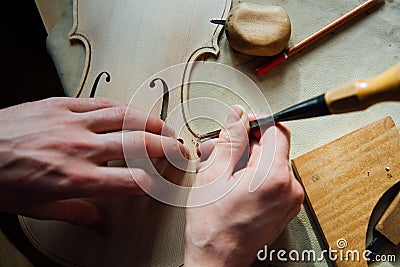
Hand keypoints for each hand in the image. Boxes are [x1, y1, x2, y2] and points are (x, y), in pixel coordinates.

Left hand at [0, 97, 186, 229]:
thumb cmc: (0, 181)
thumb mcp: (40, 207)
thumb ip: (79, 213)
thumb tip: (102, 224)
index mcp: (77, 179)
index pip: (132, 181)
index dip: (152, 184)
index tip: (157, 184)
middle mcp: (81, 149)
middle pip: (139, 144)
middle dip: (166, 147)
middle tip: (178, 148)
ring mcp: (73, 123)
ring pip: (125, 116)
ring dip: (150, 121)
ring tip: (163, 127)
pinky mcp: (61, 104)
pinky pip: (101, 101)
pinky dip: (122, 106)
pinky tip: (131, 110)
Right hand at [185, 106, 303, 266]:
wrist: (218, 259)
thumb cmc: (213, 226)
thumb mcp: (214, 175)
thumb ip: (230, 140)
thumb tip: (238, 116)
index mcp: (275, 177)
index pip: (276, 130)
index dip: (256, 122)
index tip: (241, 125)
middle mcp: (290, 188)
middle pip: (272, 147)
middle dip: (245, 144)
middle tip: (220, 152)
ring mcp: (290, 200)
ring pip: (270, 162)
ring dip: (246, 160)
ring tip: (222, 170)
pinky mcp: (285, 207)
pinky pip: (272, 179)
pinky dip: (253, 174)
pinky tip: (232, 181)